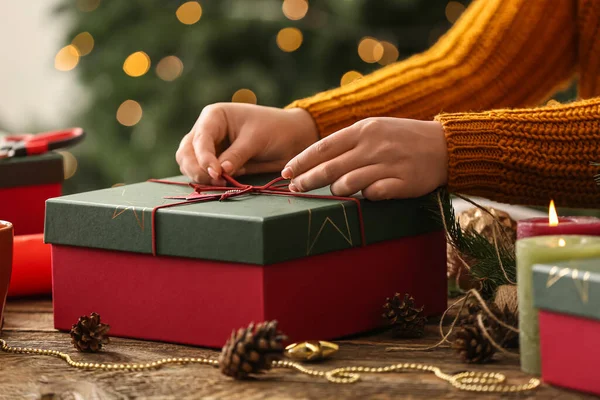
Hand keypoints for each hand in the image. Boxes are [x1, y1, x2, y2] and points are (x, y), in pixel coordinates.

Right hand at [176, 103, 317, 183]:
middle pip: (186, 153)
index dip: (205, 158)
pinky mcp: (216, 162)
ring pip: (189, 165)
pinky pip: (203, 174)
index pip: (200, 139)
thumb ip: (236, 155)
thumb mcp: (256, 140)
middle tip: (216, 181)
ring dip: (200, 176)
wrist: (291, 138)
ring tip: (221, 183)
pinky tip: (221, 184)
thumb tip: (220, 171)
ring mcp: (209, 147)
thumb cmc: (275, 130)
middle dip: (197, 169)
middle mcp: (206, 130)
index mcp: (214, 117)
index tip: (216, 173)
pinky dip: (207, 181)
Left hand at [281, 118, 447, 199]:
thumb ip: (348, 143)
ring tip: (333, 193)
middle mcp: (373, 146)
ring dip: (336, 191)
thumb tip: (317, 161)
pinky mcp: (403, 182)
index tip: (286, 172)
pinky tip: (364, 196)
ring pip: (349, 183)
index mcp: (364, 130)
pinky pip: (375, 194)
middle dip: (307, 180)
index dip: (302, 161)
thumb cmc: (403, 138)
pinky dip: (365, 197)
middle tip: (294, 189)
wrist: (445, 145)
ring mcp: (389, 164)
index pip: (323, 147)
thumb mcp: (375, 129)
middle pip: (330, 167)